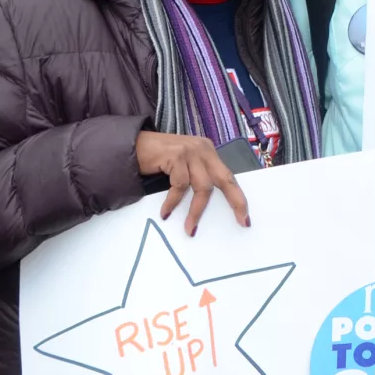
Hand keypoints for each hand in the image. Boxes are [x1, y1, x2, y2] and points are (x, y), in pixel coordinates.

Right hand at [135, 130, 251, 234]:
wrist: (130, 145)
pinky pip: (180, 186)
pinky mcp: (176, 156)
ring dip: (195, 211)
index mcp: (208, 152)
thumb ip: (196, 177)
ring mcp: (190, 151)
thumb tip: (208, 205)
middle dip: (235, 201)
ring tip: (189, 228)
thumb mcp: (183, 166)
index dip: (237, 197)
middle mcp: (203, 149)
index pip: (227, 176)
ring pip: (202, 187)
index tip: (244, 217)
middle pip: (225, 179)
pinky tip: (165, 213)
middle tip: (241, 221)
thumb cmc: (156, 160)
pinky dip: (173, 203)